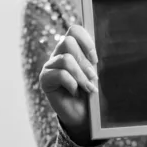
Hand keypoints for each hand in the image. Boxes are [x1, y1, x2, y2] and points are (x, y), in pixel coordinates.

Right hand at [39, 25, 98, 144]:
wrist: (83, 116)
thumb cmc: (90, 93)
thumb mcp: (94, 73)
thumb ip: (93, 59)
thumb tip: (101, 48)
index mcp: (71, 48)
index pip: (74, 30)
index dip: (86, 41)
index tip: (95, 59)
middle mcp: (58, 54)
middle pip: (68, 41)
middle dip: (84, 61)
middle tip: (93, 77)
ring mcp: (50, 66)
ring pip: (65, 59)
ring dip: (81, 75)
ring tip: (88, 87)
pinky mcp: (45, 79)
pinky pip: (59, 74)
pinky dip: (72, 84)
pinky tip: (75, 92)